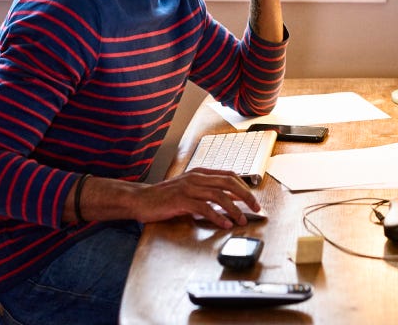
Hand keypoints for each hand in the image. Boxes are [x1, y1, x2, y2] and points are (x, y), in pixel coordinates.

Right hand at [133, 169, 258, 228]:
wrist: (141, 199)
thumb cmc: (165, 197)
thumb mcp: (189, 190)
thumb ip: (207, 192)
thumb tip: (230, 200)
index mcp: (200, 173)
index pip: (229, 175)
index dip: (245, 187)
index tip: (254, 200)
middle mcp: (196, 177)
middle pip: (229, 183)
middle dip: (246, 196)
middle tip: (256, 209)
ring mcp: (188, 188)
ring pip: (219, 195)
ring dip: (234, 209)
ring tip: (241, 220)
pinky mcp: (181, 200)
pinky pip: (204, 208)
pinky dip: (217, 216)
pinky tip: (224, 224)